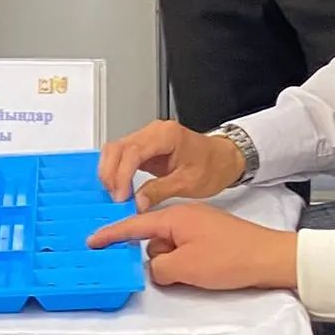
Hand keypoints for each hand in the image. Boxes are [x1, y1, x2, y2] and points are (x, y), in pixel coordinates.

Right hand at [88, 204, 298, 291]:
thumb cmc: (230, 258)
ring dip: (173, 261)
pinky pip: (183, 247)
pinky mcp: (209, 235)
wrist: (271, 258)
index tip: (92, 240)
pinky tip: (200, 272)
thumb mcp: (186, 268)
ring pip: (169, 245)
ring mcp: (197, 224)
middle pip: (152, 237)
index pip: (134, 223)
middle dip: (154, 256)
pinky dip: (184, 260)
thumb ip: (158, 268)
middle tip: (172, 272)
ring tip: (195, 273)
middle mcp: (183, 215)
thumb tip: (153, 267)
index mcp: (174, 216)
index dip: (112, 234)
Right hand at [98, 120, 245, 209]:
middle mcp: (153, 131)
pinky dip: (116, 171)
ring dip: (110, 172)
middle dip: (110, 173)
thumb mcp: (188, 183)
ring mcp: (148, 138)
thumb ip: (159, 191)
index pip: (133, 151)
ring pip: (116, 150)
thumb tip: (136, 202)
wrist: (224, 159)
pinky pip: (123, 155)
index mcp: (167, 135)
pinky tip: (118, 187)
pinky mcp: (145, 147)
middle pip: (118, 147)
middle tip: (114, 198)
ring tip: (115, 195)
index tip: (120, 196)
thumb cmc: (213, 165)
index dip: (122, 174)